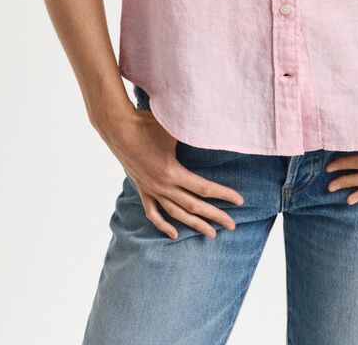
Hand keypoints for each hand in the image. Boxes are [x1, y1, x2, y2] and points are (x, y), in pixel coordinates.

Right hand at [92, 104, 244, 240]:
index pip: (204, 188)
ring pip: (176, 214)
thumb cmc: (147, 123)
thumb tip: (214, 130)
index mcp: (172, 171)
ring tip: (211, 234)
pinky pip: (153, 213)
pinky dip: (163, 225)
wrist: (118, 127)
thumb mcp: (174, 128)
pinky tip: (174, 234)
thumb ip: (193, 133)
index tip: (240, 200)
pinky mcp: (142, 189)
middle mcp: (162, 185)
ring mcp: (151, 190)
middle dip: (215, 216)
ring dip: (194, 225)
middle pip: (194, 206)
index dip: (223, 195)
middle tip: (233, 225)